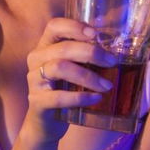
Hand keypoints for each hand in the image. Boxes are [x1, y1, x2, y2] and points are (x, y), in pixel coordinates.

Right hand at [23, 18, 116, 142]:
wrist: (45, 124)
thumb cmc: (63, 91)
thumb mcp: (70, 70)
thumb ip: (83, 58)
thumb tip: (115, 51)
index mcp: (44, 47)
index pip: (54, 26)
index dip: (74, 26)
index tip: (96, 34)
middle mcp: (35, 60)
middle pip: (62, 48)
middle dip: (91, 53)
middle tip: (112, 62)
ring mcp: (34, 81)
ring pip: (60, 68)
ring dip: (88, 76)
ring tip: (107, 85)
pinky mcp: (37, 101)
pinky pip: (59, 97)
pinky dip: (80, 97)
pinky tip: (96, 98)